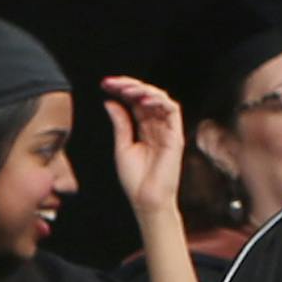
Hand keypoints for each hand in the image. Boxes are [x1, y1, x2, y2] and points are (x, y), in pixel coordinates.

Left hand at [102, 75, 185, 217]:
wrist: (146, 199)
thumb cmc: (135, 179)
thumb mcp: (122, 146)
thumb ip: (121, 123)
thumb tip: (110, 102)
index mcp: (145, 128)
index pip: (136, 103)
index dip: (122, 91)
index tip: (105, 84)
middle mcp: (158, 126)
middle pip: (147, 97)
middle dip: (130, 86)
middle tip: (112, 82)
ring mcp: (168, 129)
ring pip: (160, 99)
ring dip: (143, 90)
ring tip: (125, 89)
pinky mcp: (176, 135)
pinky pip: (172, 110)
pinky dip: (158, 101)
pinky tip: (142, 99)